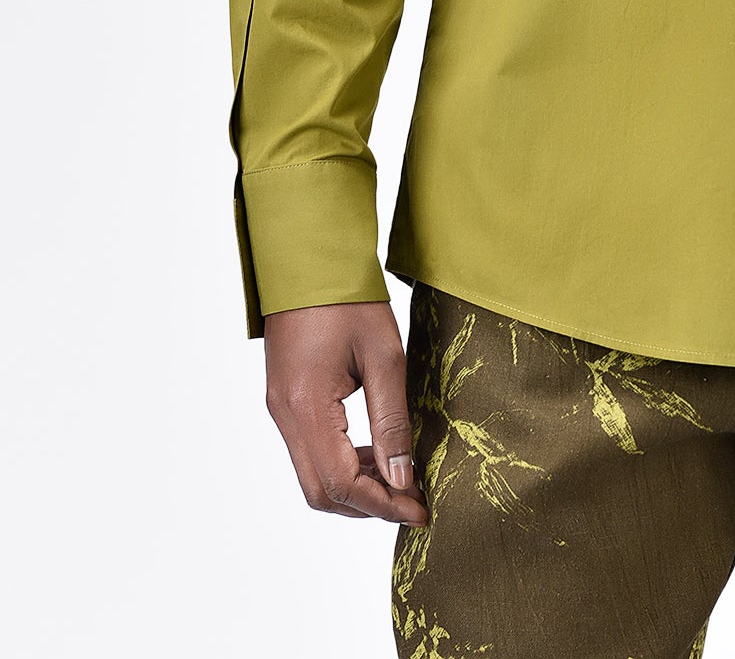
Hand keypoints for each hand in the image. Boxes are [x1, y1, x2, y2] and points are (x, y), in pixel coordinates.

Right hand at [263, 299, 428, 523]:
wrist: (309, 258)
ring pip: (313, 477)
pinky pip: (310, 452)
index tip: (420, 510)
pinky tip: (375, 450)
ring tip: (400, 476)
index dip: (383, 505)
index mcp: (307, 407)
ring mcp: (280, 410)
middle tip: (412, 501)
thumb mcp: (384, 356)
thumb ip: (392, 421)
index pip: (342, 484)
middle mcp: (284, 417)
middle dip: (368, 506)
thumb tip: (402, 478)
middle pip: (321, 493)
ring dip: (355, 487)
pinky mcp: (284, 401)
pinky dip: (342, 464)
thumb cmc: (348, 298)